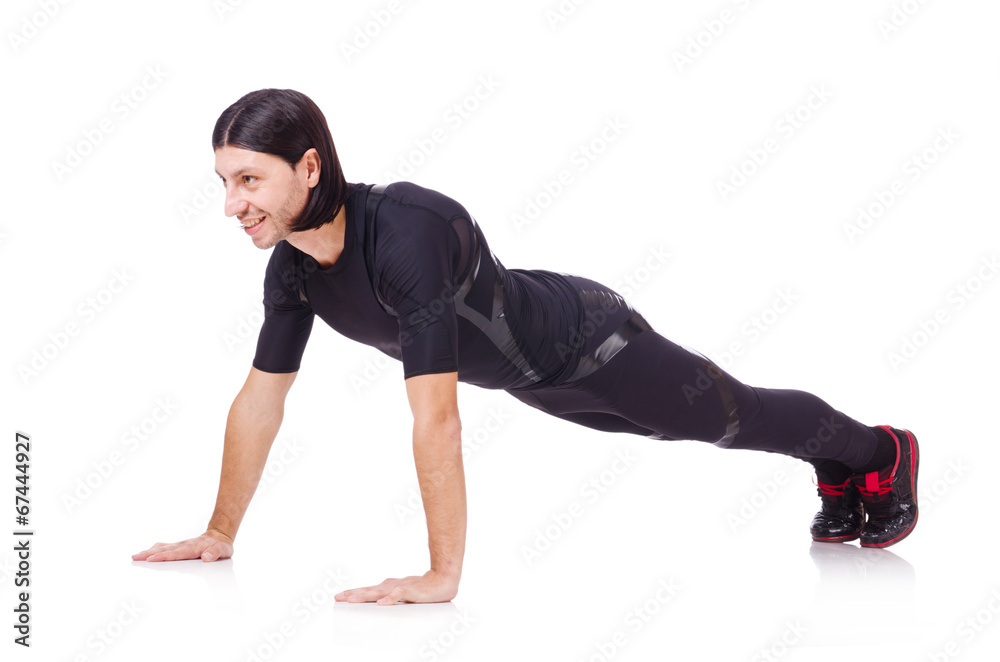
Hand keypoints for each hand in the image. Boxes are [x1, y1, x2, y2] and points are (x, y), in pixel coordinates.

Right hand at [132, 529, 233, 562]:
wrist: (220, 536)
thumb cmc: (220, 546)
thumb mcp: (222, 551)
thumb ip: (215, 554)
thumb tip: (206, 557)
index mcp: (193, 548)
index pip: (176, 553)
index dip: (164, 556)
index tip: (152, 559)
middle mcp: (184, 545)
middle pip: (164, 549)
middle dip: (149, 554)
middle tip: (136, 557)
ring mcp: (180, 545)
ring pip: (162, 547)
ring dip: (148, 551)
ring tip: (136, 556)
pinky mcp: (178, 546)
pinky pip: (164, 547)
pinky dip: (154, 549)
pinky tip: (147, 553)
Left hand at [334, 570, 458, 605]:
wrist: (443, 579)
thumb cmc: (423, 587)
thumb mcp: (403, 593)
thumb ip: (391, 596)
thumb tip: (378, 602)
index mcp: (388, 586)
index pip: (368, 589)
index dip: (354, 592)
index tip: (340, 596)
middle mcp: (391, 585)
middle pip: (368, 590)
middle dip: (353, 594)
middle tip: (338, 598)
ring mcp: (400, 587)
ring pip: (379, 592)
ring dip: (365, 595)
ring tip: (352, 600)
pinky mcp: (411, 590)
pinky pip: (398, 595)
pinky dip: (389, 598)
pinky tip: (381, 603)